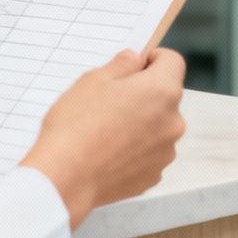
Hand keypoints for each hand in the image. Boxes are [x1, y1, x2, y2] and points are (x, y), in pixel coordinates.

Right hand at [22, 48, 187, 226]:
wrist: (65, 179)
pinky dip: (134, 149)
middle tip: (110, 101)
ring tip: (106, 130)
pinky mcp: (153, 175)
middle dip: (143, 94)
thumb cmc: (76, 127)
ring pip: (157, 126)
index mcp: (162, 91)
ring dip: (141, 123)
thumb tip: (135, 61)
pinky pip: (149, 153)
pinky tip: (108, 152)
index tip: (133, 67)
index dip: (151, 59)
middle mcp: (173, 122)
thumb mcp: (94, 79)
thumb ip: (122, 64)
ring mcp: (165, 152)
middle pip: (165, 96)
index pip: (172, 61)